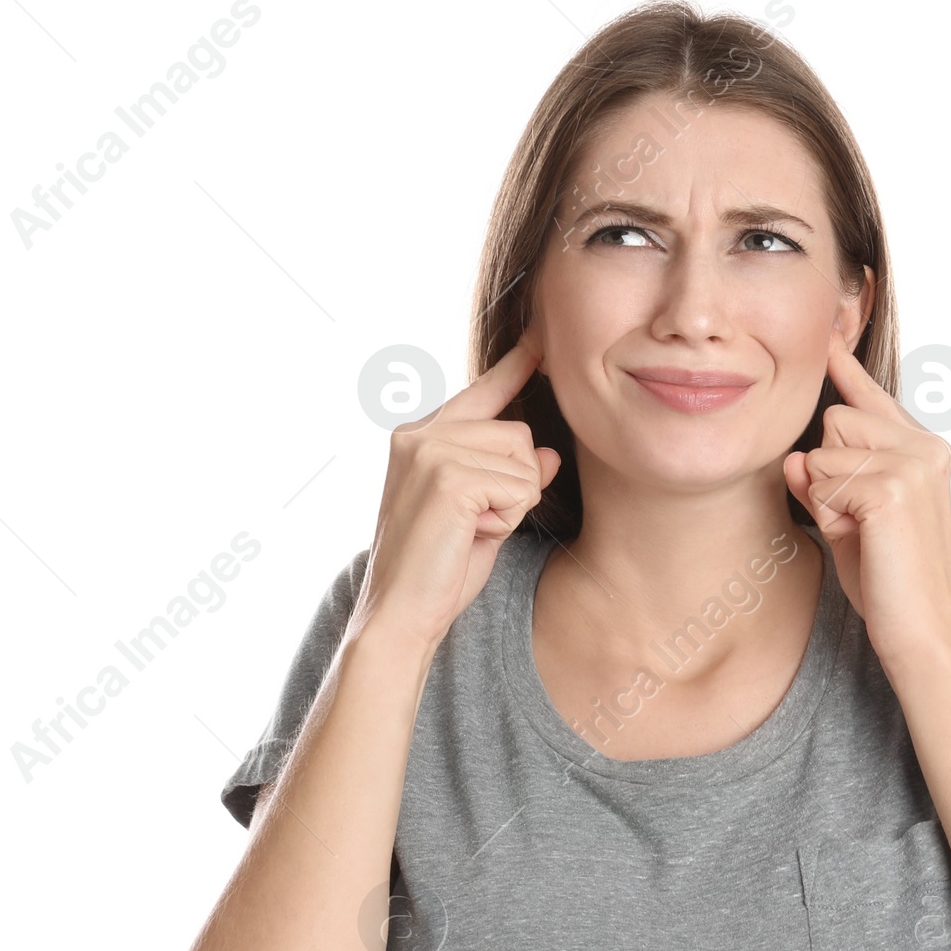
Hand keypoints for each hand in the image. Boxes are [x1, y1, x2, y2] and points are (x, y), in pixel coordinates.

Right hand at [348, 328, 561, 656]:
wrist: (401, 614)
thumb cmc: (439, 570)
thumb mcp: (486, 515)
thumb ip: (512, 477)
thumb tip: (549, 453)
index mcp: (421, 436)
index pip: (482, 392)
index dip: (517, 364)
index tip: (542, 335)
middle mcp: (421, 433)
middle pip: (518, 433)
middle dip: (514, 485)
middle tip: (473, 524)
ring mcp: (431, 451)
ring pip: (522, 460)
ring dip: (511, 505)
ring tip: (469, 530)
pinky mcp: (447, 477)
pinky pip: (520, 486)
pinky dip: (507, 518)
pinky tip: (470, 535)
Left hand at [782, 327, 950, 667]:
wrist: (921, 632)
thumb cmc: (889, 582)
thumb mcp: (849, 521)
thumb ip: (826, 481)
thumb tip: (794, 458)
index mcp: (926, 450)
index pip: (873, 398)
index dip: (847, 370)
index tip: (829, 336)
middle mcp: (926, 447)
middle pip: (835, 420)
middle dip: (828, 474)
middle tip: (860, 523)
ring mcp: (913, 464)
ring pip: (825, 452)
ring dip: (828, 498)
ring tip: (864, 535)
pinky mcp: (892, 488)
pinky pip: (822, 482)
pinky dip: (830, 516)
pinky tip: (863, 541)